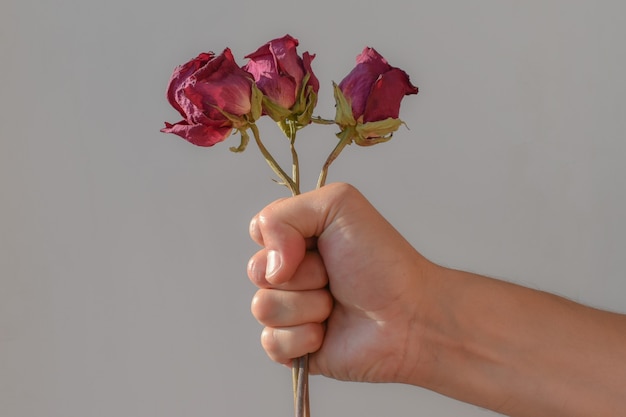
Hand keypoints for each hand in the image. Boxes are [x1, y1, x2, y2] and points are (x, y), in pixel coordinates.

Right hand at [247, 183, 433, 382]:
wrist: (411, 316)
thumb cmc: (382, 260)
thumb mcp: (337, 205)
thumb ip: (284, 214)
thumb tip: (268, 263)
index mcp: (299, 238)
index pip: (260, 232)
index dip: (281, 239)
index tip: (318, 243)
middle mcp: (292, 274)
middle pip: (256, 271)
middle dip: (300, 274)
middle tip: (333, 276)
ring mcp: (292, 312)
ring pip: (263, 308)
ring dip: (306, 306)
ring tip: (336, 306)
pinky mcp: (295, 348)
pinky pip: (271, 343)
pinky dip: (303, 338)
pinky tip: (328, 334)